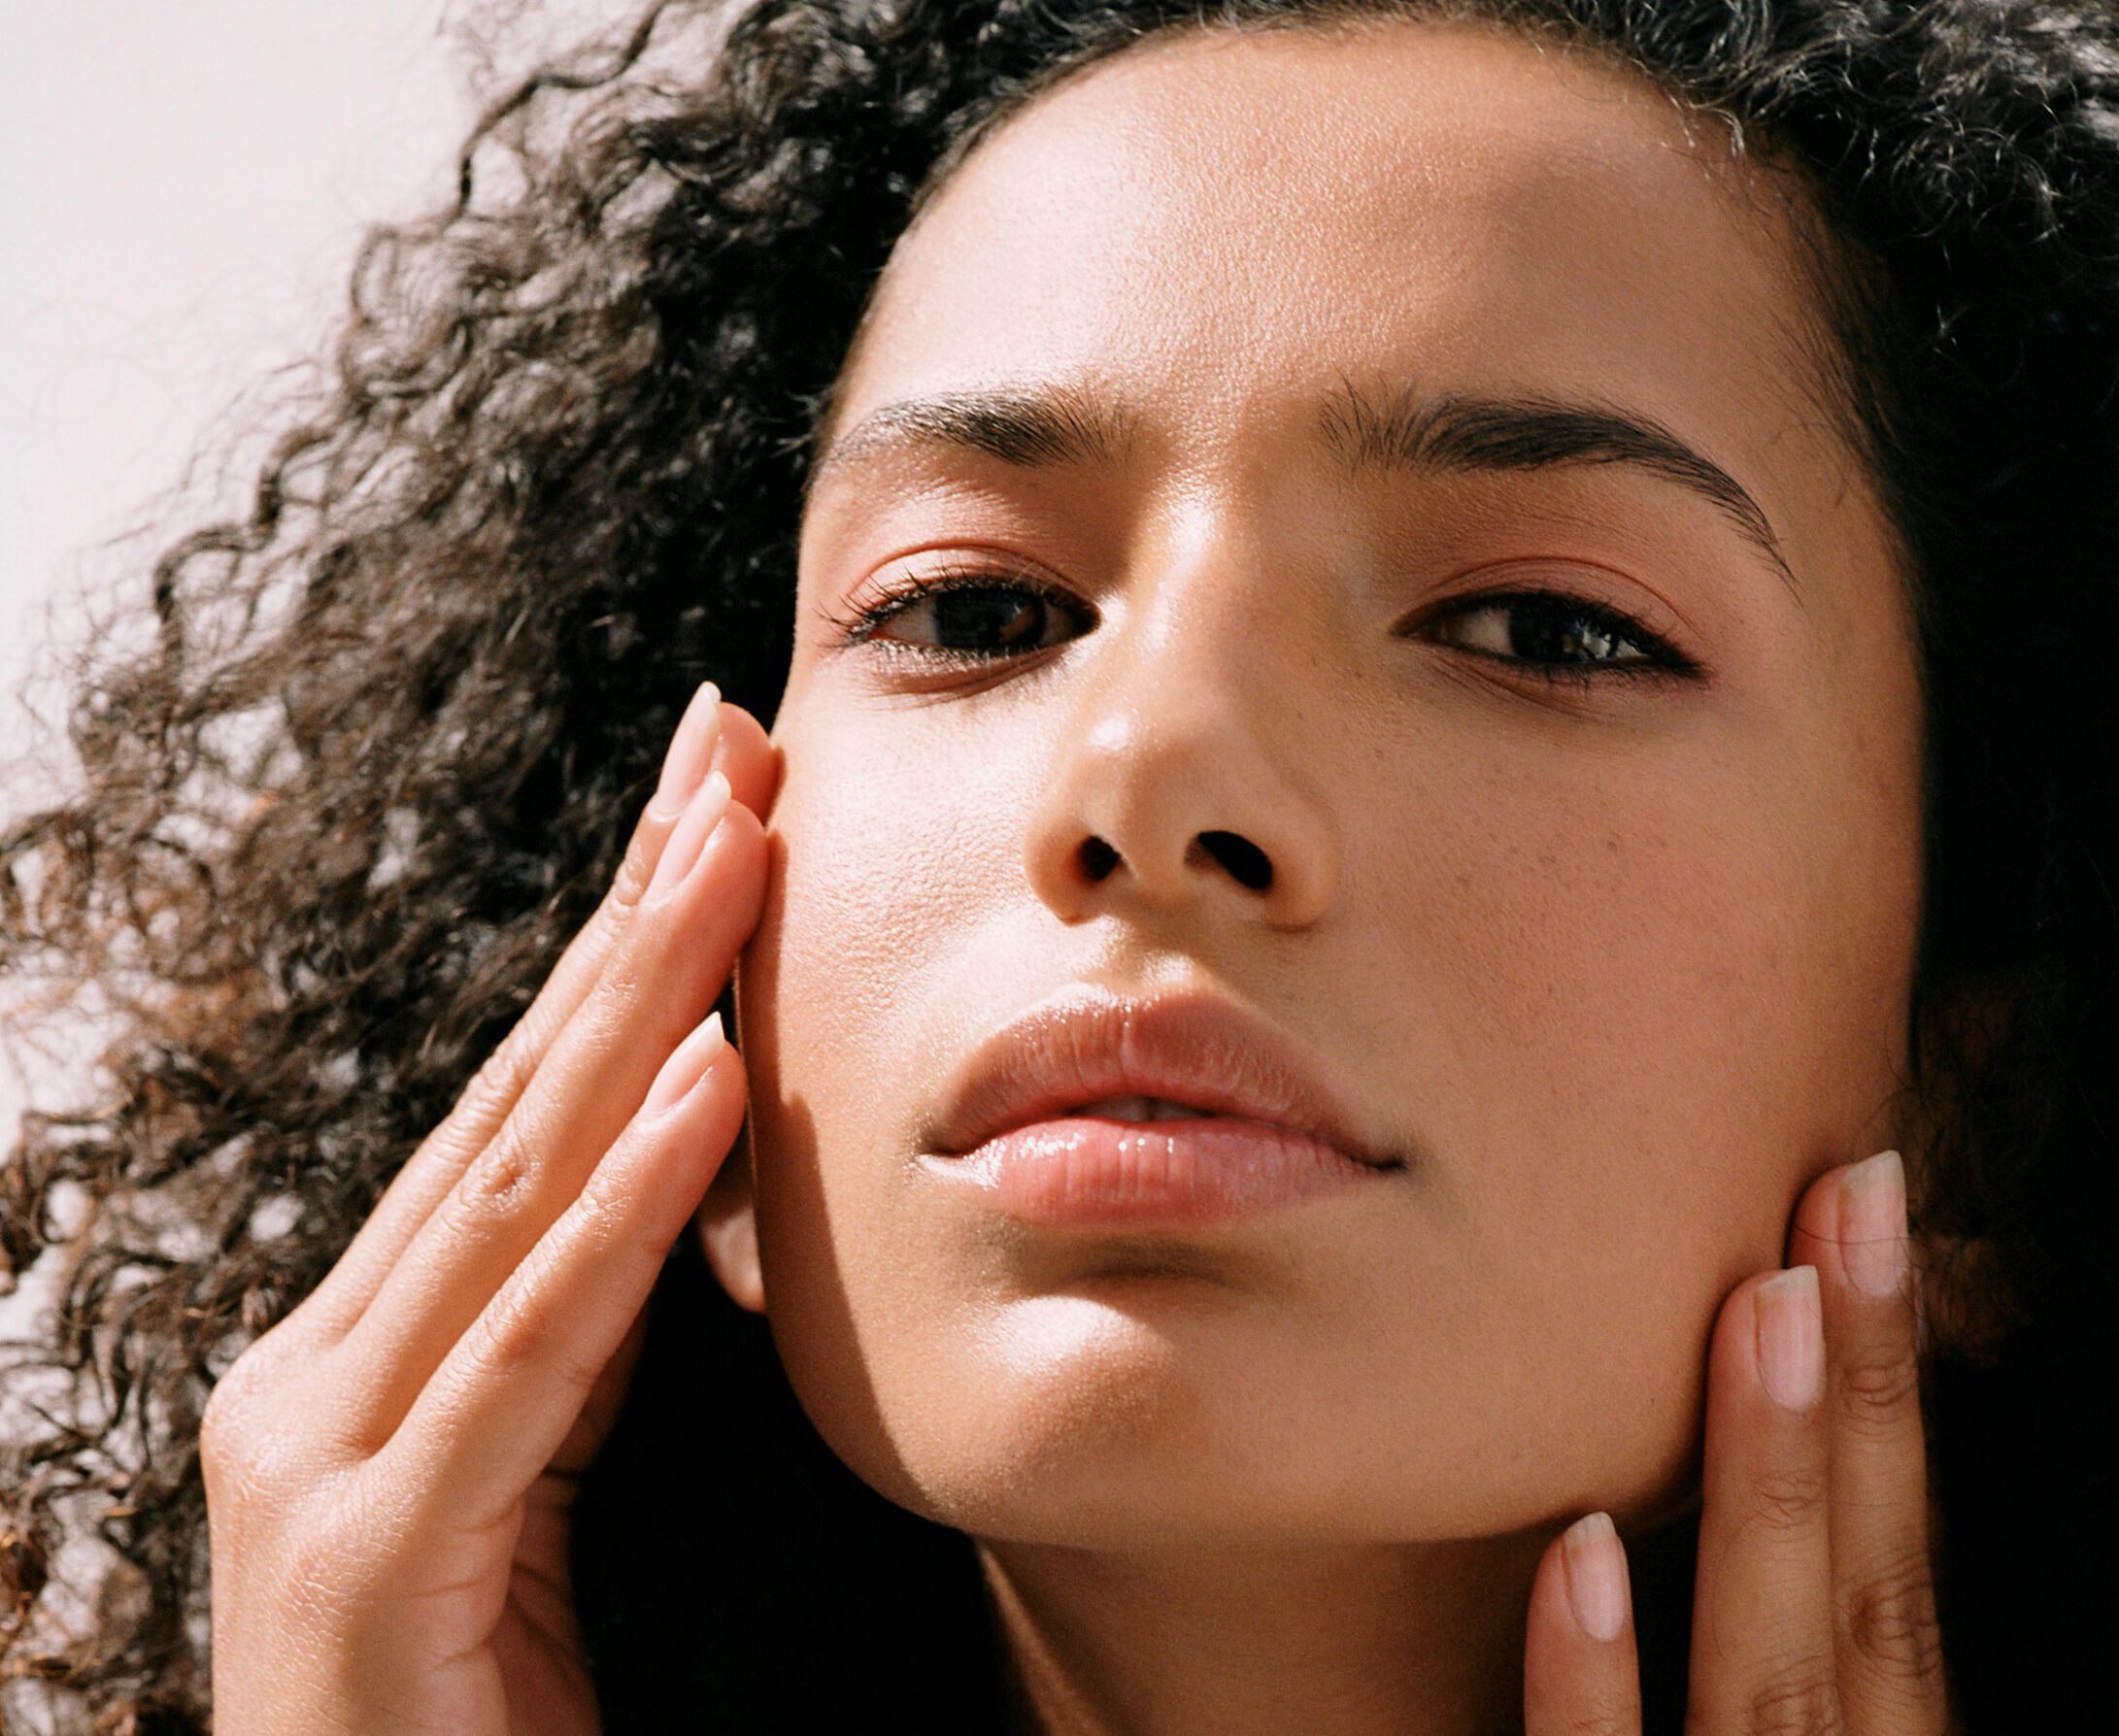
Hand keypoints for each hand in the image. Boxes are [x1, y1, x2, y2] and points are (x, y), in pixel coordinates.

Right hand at [199, 683, 775, 1735]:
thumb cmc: (483, 1714)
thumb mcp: (550, 1479)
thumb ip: (580, 1337)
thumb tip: (677, 1169)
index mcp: (368, 1353)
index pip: (521, 1113)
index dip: (624, 949)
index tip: (719, 802)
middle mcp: (320, 1376)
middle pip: (516, 1107)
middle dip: (634, 920)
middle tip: (733, 749)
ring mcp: (327, 1464)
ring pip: (518, 1188)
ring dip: (640, 1004)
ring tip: (737, 848)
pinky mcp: (378, 1561)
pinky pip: (532, 1352)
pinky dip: (623, 1209)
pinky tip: (705, 1081)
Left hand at [1521, 1150, 1953, 1734]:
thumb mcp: (1750, 1734)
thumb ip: (1759, 1637)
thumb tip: (1751, 1392)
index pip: (1898, 1576)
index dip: (1892, 1395)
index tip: (1868, 1197)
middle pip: (1870, 1602)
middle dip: (1863, 1392)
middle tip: (1850, 1184)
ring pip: (1769, 1684)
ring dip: (1770, 1486)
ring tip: (1761, 1309)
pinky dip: (1591, 1683)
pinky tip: (1576, 1547)